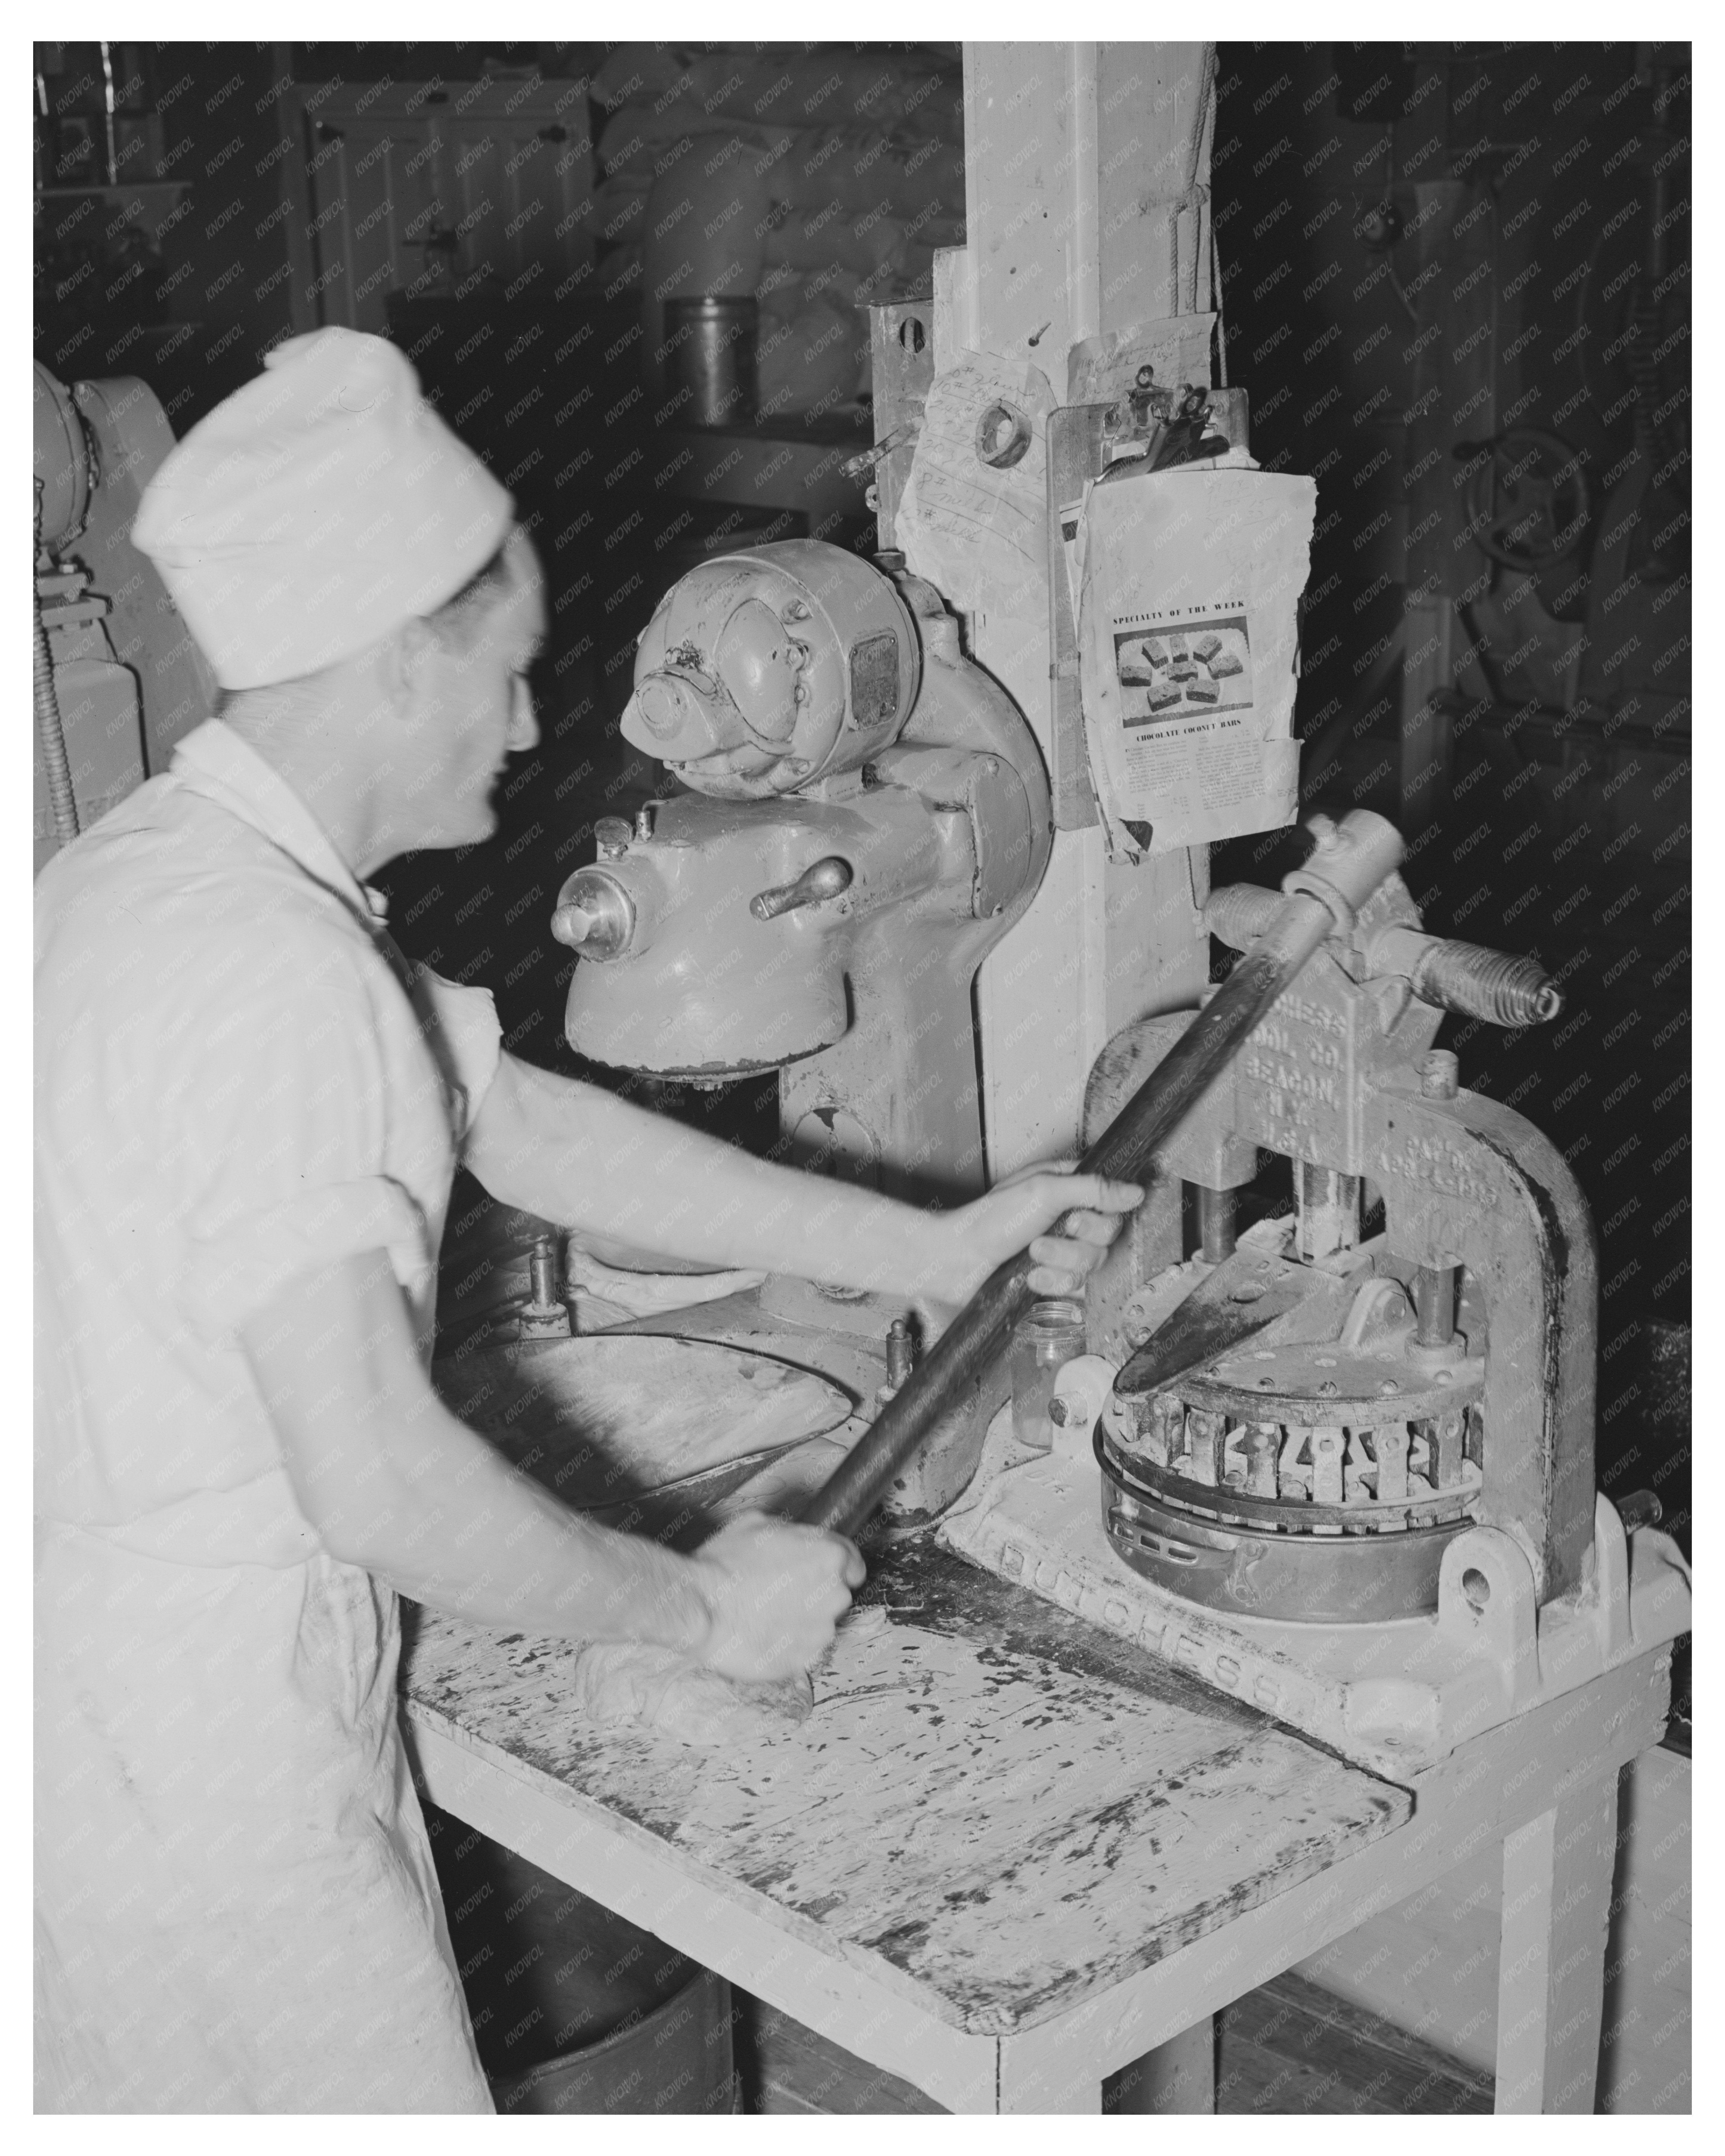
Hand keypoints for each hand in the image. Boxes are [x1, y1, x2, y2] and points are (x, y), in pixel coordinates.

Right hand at [688, 1511, 865, 1682]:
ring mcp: (820, 1631)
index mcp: (830, 1556)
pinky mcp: (804, 1659)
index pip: (853, 1565)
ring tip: (766, 1612)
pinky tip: (764, 1631)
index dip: (834, 1567)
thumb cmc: (725, 1564)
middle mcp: (834, 1595)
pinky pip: (802, 1649)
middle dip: (815, 1592)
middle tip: (781, 1590)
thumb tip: (798, 1539)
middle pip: (837, 1594)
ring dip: (801, 1619)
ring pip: (820, 1623)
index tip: (818, 1572)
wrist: (702, 1607)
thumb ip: (794, 1533)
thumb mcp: (760, 1524)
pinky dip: (788, 1643)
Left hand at [941, 1162, 1142, 1305]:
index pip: (1113, 1198)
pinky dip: (1052, 1282)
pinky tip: (1030, 1275)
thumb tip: (1135, 1191)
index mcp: (1068, 1186)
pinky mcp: (1054, 1275)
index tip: (1077, 1217)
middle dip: (1077, 1240)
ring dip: (1061, 1261)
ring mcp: (1062, 1247)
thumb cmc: (990, 1219)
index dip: (1104, 1212)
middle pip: (1108, 1234)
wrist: (958, 1260)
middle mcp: (1069, 1215)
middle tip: (1047, 1233)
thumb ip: (1093, 1189)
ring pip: (1093, 1261)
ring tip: (1032, 1253)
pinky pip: (1075, 1285)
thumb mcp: (1044, 1191)